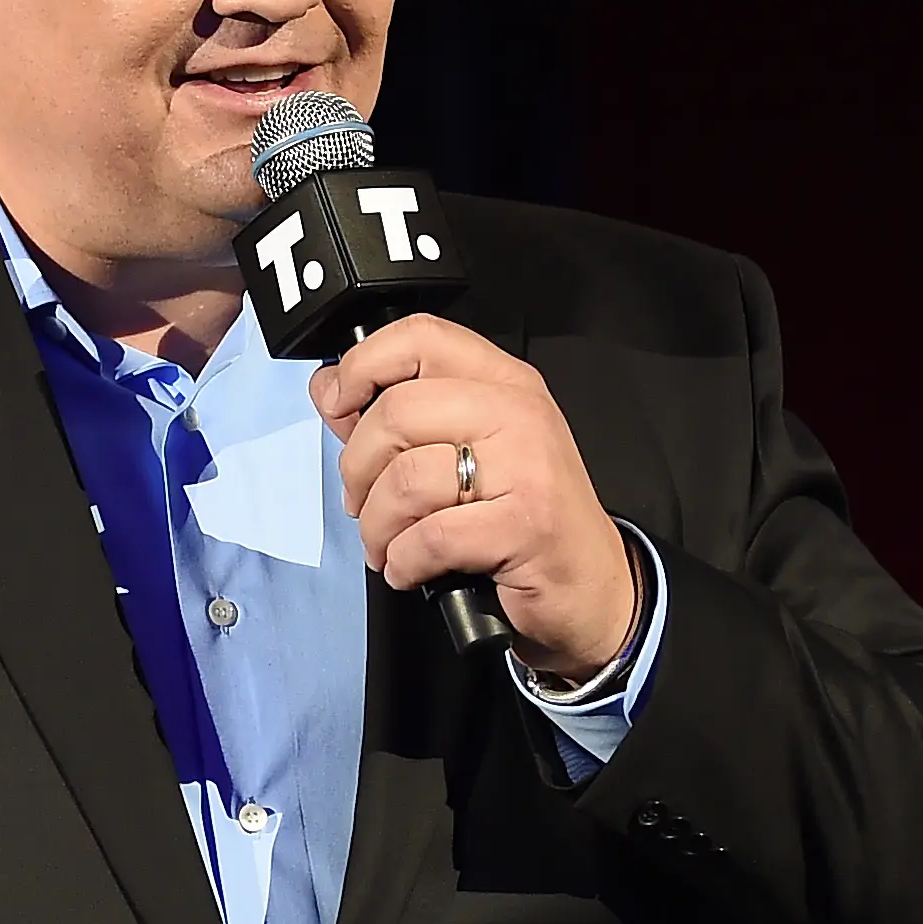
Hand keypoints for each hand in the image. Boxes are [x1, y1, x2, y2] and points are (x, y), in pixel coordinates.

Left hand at [309, 318, 638, 680]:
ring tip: (387, 546)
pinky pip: (429, 537)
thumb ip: (406, 417)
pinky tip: (412, 569)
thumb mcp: (474, 448)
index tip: (338, 404)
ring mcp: (526, 467)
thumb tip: (331, 388)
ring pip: (405, 480)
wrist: (592, 585)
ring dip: (376, 526)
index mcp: (504, 382)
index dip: (361, 365)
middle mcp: (518, 413)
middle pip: (396, 412)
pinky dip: (403, 562)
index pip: (420, 337)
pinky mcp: (524, 525)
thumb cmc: (525, 517)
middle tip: (361, 503)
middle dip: (357, 469)